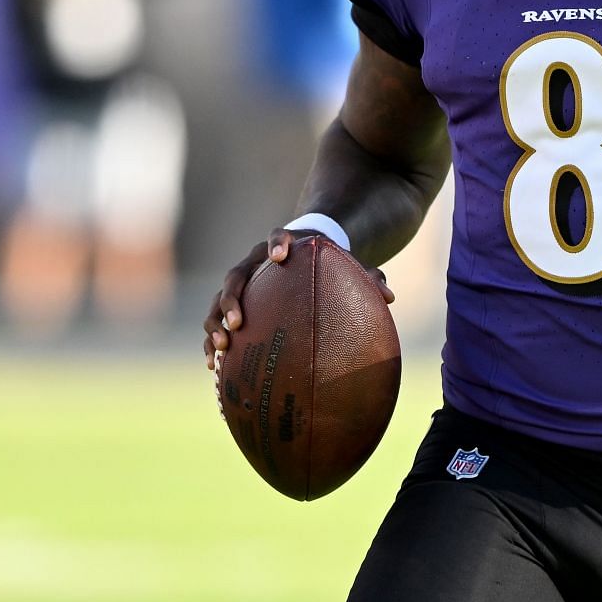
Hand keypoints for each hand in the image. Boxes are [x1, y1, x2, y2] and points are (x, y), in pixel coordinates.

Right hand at [202, 230, 394, 367]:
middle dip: (232, 298)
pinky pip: (216, 321)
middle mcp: (254, 262)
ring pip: (218, 299)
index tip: (280, 255)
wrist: (302, 257)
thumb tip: (389, 297)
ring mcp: (241, 283)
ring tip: (222, 346)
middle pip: (236, 275)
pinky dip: (212, 340)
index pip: (276, 235)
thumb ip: (366, 277)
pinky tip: (214, 365)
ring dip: (216, 322)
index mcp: (282, 245)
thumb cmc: (327, 264)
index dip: (276, 242)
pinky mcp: (233, 304)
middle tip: (237, 321)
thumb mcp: (345, 266)